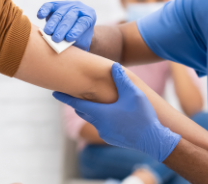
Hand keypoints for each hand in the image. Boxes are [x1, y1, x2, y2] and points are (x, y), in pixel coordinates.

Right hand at [37, 1, 95, 49]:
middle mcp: (79, 8)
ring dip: (52, 23)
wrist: (74, 30)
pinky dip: (44, 10)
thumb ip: (75, 44)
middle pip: (70, 17)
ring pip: (59, 13)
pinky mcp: (56, 4)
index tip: (69, 38)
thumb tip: (64, 48)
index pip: (83, 22)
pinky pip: (49, 6)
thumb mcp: (81, 43)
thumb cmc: (79, 39)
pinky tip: (40, 16)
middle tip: (56, 39)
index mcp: (89, 16)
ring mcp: (67, 4)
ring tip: (47, 32)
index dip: (76, 30)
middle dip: (62, 28)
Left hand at [53, 63, 180, 161]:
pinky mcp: (111, 138)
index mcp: (101, 113)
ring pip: (93, 119)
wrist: (153, 140)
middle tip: (73, 92)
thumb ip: (122, 79)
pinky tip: (111, 113)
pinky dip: (101, 118)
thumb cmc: (142, 116)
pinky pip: (102, 126)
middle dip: (78, 102)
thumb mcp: (134, 94)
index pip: (76, 103)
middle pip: (83, 111)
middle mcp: (99, 124)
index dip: (64, 97)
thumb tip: (113, 66)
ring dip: (91, 110)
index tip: (53, 92)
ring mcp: (105, 133)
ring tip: (92, 101)